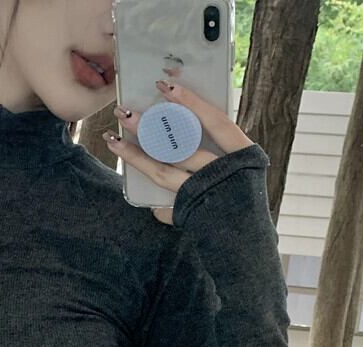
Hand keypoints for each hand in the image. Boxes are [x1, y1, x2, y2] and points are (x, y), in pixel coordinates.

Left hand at [102, 78, 254, 225]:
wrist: (248, 245)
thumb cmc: (243, 198)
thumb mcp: (240, 170)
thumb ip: (218, 151)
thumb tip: (183, 129)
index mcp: (243, 155)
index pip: (217, 122)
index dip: (193, 103)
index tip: (168, 86)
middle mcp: (223, 173)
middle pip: (181, 145)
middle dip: (149, 127)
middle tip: (124, 111)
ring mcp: (204, 194)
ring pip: (163, 172)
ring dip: (136, 156)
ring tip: (113, 140)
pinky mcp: (189, 214)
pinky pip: (164, 206)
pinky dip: (153, 200)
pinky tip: (136, 189)